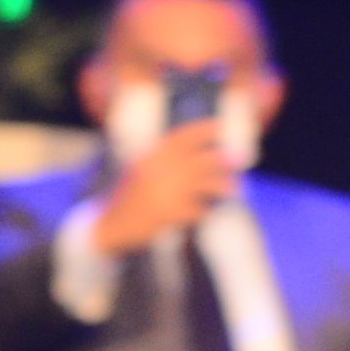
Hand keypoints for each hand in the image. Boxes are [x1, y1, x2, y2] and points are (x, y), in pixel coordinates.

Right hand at [93, 122, 234, 256]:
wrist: (109, 225)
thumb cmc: (127, 198)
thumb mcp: (141, 171)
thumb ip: (162, 161)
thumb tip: (193, 155)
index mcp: (151, 157)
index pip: (180, 137)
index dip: (201, 129)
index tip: (219, 125)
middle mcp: (160, 170)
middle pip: (201, 160)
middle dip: (223, 159)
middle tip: (240, 158)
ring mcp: (167, 192)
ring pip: (207, 184)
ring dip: (223, 186)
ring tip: (234, 189)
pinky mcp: (172, 214)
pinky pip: (200, 210)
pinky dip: (206, 211)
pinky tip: (206, 212)